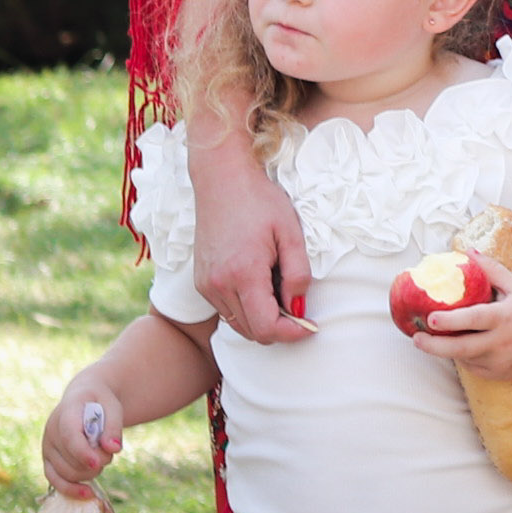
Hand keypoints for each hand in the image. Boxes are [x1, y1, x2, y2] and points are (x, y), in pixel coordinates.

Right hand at [42, 371, 125, 490]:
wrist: (83, 400)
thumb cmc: (99, 402)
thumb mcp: (113, 406)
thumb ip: (113, 426)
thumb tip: (113, 449)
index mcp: (66, 412)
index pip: (69, 437)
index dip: (82, 452)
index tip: (98, 462)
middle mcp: (51, 432)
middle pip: (71, 459)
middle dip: (97, 462)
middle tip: (109, 453)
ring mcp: (47, 448)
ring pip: (66, 473)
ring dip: (90, 472)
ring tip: (101, 458)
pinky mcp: (49, 461)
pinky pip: (55, 481)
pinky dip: (71, 490)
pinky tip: (88, 494)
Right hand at [188, 130, 315, 343]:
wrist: (222, 179)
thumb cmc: (260, 201)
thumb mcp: (291, 233)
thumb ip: (298, 274)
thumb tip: (300, 307)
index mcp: (243, 273)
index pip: (266, 328)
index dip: (292, 333)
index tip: (310, 326)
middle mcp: (219, 285)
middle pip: (253, 332)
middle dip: (280, 327)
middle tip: (299, 305)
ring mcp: (206, 285)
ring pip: (238, 325)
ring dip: (262, 318)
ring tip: (278, 286)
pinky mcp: (201, 282)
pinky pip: (226, 310)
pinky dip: (246, 308)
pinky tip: (260, 283)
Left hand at [421, 260, 511, 379]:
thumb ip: (491, 270)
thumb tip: (467, 252)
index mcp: (504, 317)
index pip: (472, 320)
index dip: (449, 321)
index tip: (430, 319)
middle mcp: (502, 342)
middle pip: (461, 348)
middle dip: (434, 346)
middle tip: (417, 339)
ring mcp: (502, 361)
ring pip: (465, 359)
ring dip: (448, 351)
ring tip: (434, 340)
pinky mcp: (502, 374)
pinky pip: (475, 369)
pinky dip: (465, 359)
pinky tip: (461, 348)